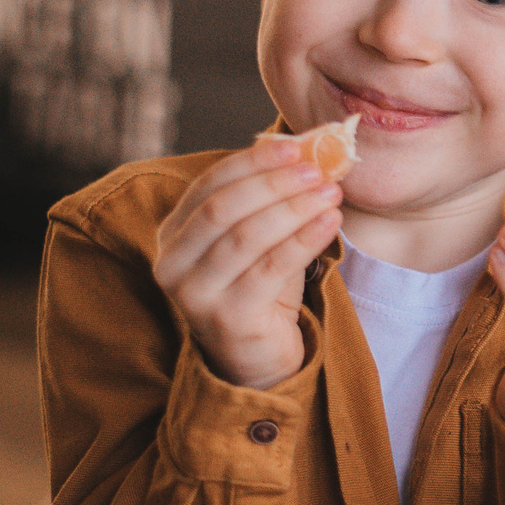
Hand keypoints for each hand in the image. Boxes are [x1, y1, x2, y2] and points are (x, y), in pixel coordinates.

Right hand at [153, 136, 342, 389]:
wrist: (258, 357)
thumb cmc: (259, 288)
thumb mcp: (258, 239)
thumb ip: (268, 200)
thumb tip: (308, 150)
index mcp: (174, 234)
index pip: (209, 185)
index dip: (252, 163)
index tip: (294, 146)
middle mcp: (173, 264)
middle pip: (223, 208)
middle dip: (274, 183)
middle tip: (317, 170)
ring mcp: (195, 295)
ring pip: (246, 238)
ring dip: (294, 209)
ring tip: (331, 194)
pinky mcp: (227, 319)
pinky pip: (270, 269)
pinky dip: (304, 240)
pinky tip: (331, 222)